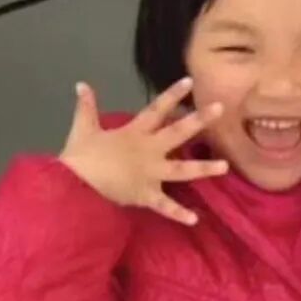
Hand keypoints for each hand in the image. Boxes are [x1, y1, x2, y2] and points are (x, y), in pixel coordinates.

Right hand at [59, 76, 227, 225]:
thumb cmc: (80, 157)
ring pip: (181, 170)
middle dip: (199, 120)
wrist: (74, 184)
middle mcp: (148, 151)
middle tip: (220, 109)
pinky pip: (165, 206)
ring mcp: (150, 174)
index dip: (172, 94)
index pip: (156, 109)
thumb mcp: (83, 128)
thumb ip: (86, 106)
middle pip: (177, 133)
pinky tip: (195, 220)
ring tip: (225, 167)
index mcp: (134, 133)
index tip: (190, 81)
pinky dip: (178, 214)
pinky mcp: (145, 196)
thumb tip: (81, 84)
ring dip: (203, 169)